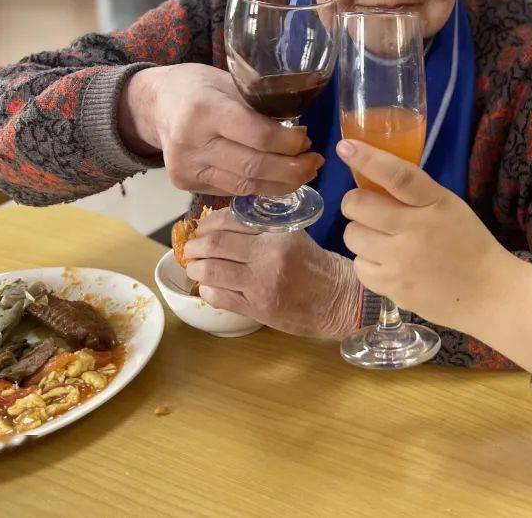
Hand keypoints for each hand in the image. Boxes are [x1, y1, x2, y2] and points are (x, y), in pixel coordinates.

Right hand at [119, 64, 323, 196]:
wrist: (155, 104)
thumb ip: (261, 107)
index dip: (289, 143)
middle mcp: (191, 143)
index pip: (258, 136)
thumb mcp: (230, 82)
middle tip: (314, 161)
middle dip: (292, 169)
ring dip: (281, 183)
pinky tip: (279, 178)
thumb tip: (300, 135)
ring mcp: (186, 167)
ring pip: (245, 186)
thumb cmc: (199, 87)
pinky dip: (260, 187)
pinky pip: (232, 190)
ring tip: (304, 172)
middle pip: (253, 166)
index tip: (307, 139)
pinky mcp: (185, 184)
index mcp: (204, 109)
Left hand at [184, 208, 361, 337]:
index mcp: (278, 234)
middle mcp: (268, 257)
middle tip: (191, 248)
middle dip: (195, 245)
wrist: (339, 299)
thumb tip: (223, 223)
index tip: (202, 228)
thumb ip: (265, 228)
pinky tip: (210, 286)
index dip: (208, 223)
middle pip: (216, 245)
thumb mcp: (295, 235)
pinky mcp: (258, 309)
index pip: (231, 221)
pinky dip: (208, 290)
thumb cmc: (317, 265)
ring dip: (196, 268)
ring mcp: (261, 285)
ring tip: (194, 266)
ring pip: (212, 271)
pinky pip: (220, 297)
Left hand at [336, 139, 531, 364]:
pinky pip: (359, 266)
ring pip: (352, 235)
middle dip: (356, 203)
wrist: (489, 294)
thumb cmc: (468, 244)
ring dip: (361, 233)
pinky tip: (386, 262)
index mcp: (436, 203)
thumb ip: (415, 194)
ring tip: (381, 239)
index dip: (368, 158)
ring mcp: (401, 262)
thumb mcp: (450, 207)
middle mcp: (416, 230)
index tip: (346, 148)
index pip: (398, 176)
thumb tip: (370, 178)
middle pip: (359, 205)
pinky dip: (367, 261)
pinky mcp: (393, 288)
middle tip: (367, 209)